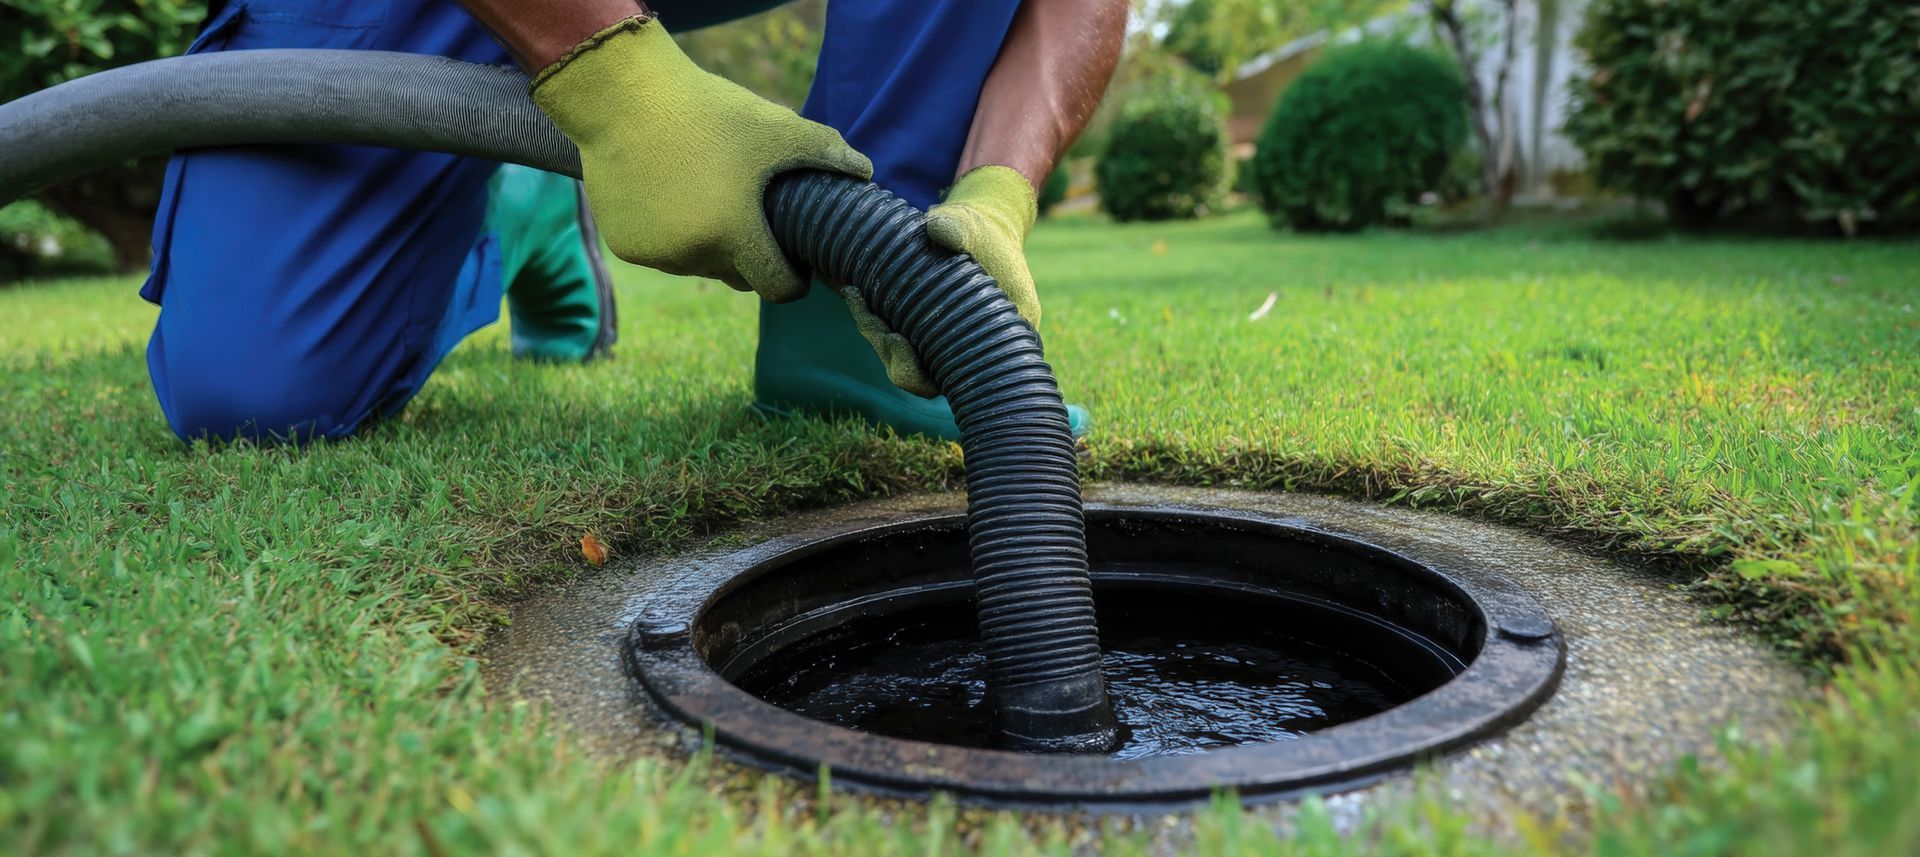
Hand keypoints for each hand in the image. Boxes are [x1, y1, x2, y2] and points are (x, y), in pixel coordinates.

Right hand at [530, 15, 871, 300]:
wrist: (621, 96)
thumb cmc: (706, 111)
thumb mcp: (774, 128)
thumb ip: (825, 152)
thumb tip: (866, 172)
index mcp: (735, 234)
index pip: (778, 289)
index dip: (794, 280)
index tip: (797, 264)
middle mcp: (694, 255)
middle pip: (737, 276)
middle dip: (751, 256)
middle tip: (752, 216)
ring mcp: (657, 255)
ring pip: (699, 264)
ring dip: (710, 245)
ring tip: (709, 196)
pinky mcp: (625, 246)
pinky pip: (662, 252)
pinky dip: (671, 234)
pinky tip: (670, 194)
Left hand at [844, 165, 1041, 396]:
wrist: (975, 229)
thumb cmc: (980, 229)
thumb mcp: (972, 224)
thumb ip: (959, 227)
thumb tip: (939, 228)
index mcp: (1003, 335)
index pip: (961, 376)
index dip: (921, 367)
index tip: (895, 337)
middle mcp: (975, 350)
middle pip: (926, 378)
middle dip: (890, 353)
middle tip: (867, 315)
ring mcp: (949, 346)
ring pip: (908, 362)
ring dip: (877, 336)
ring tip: (855, 296)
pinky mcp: (929, 335)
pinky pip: (900, 344)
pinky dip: (876, 324)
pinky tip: (856, 295)